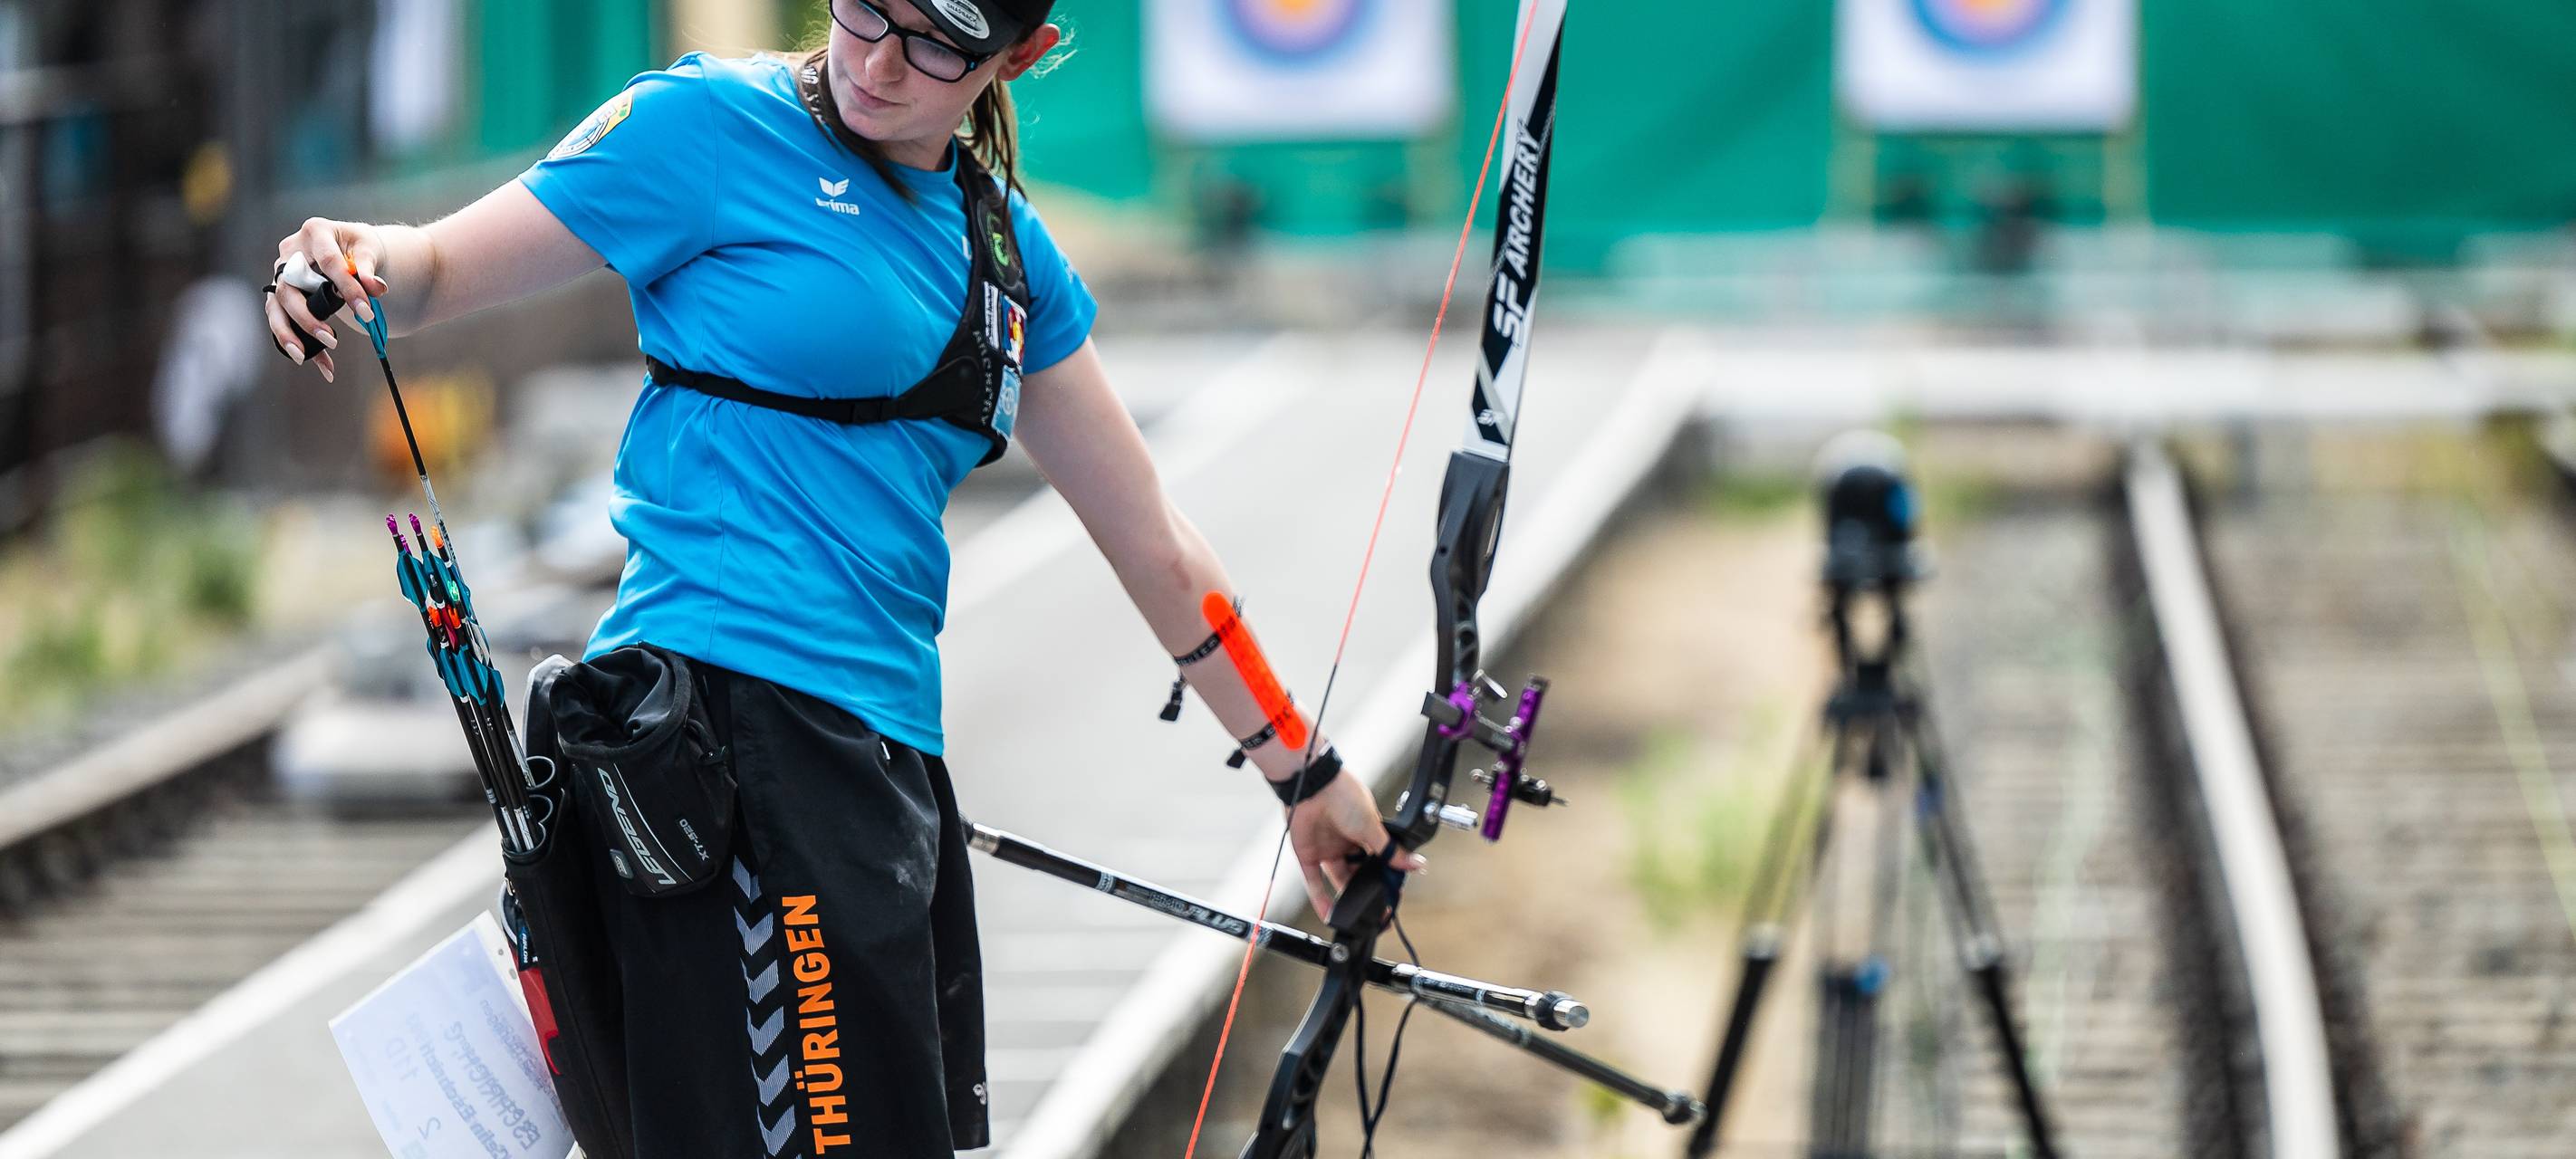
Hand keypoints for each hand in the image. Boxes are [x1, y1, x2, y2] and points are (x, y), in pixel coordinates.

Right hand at [267, 217, 391, 383]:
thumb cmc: (359, 247)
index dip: (347, 288)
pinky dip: (296, 341)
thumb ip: (369, 267)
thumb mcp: (370, 249)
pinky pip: (282, 320)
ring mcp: (281, 274)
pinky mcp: (281, 294)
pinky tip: (314, 362)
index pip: (328, 262)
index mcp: (315, 232)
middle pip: (289, 287)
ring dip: (289, 333)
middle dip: (308, 317)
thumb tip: (375, 287)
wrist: (349, 249)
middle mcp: (290, 252)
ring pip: (276, 306)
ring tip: (304, 357)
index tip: (366, 313)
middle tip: (333, 340)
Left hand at [1283, 767, 1424, 918]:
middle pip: (1359, 874)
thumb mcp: (1372, 827)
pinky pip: (1314, 883)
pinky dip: (1321, 899)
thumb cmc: (1343, 796)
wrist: (1313, 785)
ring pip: (1339, 880)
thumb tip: (1417, 864)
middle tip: (1376, 910)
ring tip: (1357, 917)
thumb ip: (1391, 851)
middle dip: (1367, 891)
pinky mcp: (1308, 855)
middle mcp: (1347, 843)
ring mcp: (1327, 849)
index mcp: (1365, 834)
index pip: (1378, 862)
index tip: (1392, 897)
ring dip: (1346, 898)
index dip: (1385, 879)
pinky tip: (1329, 915)